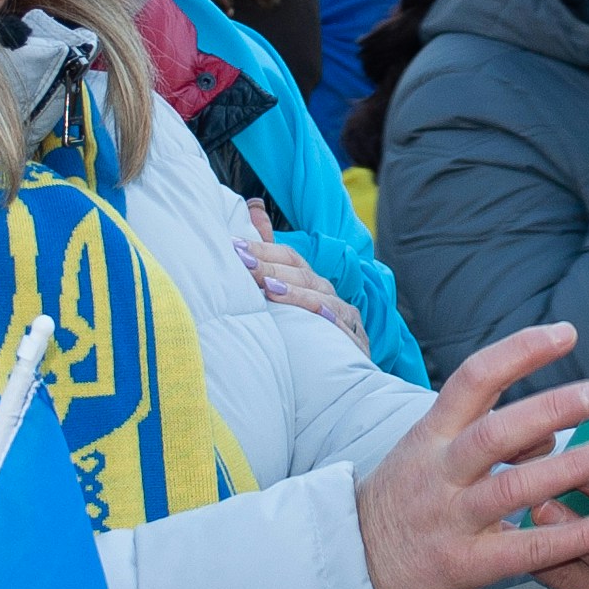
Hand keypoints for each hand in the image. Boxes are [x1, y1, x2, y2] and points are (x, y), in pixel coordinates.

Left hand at [239, 200, 370, 354]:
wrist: (337, 383)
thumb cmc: (304, 336)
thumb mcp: (282, 295)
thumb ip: (269, 255)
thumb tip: (254, 205)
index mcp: (311, 282)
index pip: (289, 257)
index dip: (263, 249)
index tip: (233, 246)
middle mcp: (328, 295)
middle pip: (301, 274)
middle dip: (271, 267)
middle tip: (242, 262)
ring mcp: (344, 317)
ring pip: (321, 297)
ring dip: (295, 292)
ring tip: (268, 287)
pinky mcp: (355, 342)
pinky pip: (342, 327)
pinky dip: (327, 319)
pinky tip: (315, 315)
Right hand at [355, 324, 588, 588]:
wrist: (349, 567)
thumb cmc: (399, 504)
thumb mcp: (425, 454)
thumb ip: (484, 435)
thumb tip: (552, 429)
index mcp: (430, 436)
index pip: (474, 379)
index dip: (520, 351)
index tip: (566, 333)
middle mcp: (440, 473)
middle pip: (498, 431)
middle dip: (553, 408)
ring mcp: (451, 520)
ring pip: (515, 489)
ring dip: (570, 468)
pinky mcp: (465, 565)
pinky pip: (528, 549)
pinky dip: (575, 535)